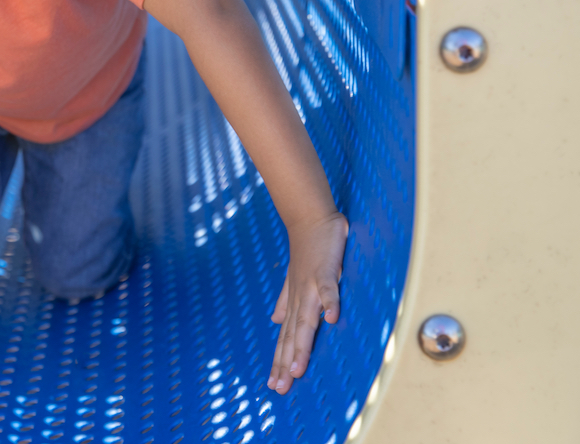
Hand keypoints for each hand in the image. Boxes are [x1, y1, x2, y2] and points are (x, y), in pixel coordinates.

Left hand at [267, 212, 347, 393]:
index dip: (279, 360)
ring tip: (297, 367)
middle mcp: (299, 297)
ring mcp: (310, 284)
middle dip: (285, 362)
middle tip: (280, 388)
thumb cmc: (307, 251)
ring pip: (306, 318)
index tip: (274, 386)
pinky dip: (330, 302)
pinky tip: (333, 319)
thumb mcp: (294, 280)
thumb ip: (286, 301)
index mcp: (294, 301)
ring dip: (302, 343)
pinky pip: (329, 288)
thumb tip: (276, 320)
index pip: (285, 337)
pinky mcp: (325, 270)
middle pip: (291, 335)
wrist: (310, 219)